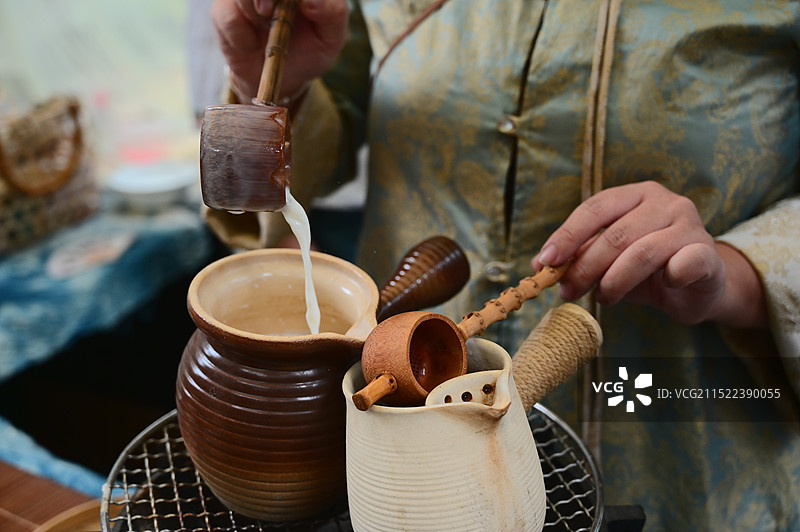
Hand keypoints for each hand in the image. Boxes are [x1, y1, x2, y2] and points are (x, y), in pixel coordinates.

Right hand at [211, 0, 348, 101]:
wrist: (285, 78)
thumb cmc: (311, 49)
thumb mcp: (332, 36)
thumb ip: (332, 13)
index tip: (298, 5)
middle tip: (268, 11)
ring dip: (254, 12)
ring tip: (266, 27)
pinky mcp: (224, 11)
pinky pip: (226, 14)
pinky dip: (241, 35)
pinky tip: (251, 44)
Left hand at [532, 181, 766, 327]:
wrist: (699, 288)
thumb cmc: (649, 269)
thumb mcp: (609, 259)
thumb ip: (579, 255)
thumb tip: (539, 265)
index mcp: (636, 195)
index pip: (595, 208)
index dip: (568, 235)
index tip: (545, 261)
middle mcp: (666, 202)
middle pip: (615, 233)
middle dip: (585, 266)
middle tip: (569, 291)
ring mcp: (691, 225)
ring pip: (642, 252)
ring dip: (614, 281)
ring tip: (604, 297)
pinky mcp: (708, 253)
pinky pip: (683, 264)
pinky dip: (667, 278)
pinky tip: (661, 288)